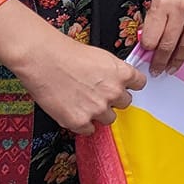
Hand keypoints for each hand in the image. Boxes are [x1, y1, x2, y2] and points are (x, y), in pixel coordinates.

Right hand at [13, 25, 146, 134]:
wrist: (44, 60)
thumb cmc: (68, 53)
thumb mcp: (101, 57)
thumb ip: (114, 72)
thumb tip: (116, 82)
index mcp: (122, 73)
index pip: (140, 84)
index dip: (129, 85)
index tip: (124, 86)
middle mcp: (113, 93)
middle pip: (125, 103)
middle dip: (113, 99)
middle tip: (98, 93)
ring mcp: (97, 109)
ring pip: (108, 119)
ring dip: (99, 113)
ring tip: (83, 101)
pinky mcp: (79, 122)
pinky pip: (89, 130)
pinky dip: (82, 123)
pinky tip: (73, 110)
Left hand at [137, 0, 183, 75]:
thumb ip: (154, 14)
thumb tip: (150, 38)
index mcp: (163, 1)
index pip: (152, 37)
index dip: (147, 51)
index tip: (146, 58)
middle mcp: (182, 7)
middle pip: (169, 45)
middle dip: (161, 62)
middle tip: (157, 70)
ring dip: (179, 60)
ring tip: (172, 67)